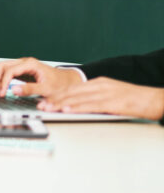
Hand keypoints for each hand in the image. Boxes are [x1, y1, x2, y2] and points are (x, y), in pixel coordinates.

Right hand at [0, 57, 82, 96]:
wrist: (67, 81)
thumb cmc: (59, 84)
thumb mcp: (46, 89)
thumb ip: (30, 89)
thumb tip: (13, 90)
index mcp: (30, 64)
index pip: (10, 70)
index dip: (3, 82)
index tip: (2, 93)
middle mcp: (24, 62)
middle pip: (2, 66)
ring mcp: (22, 65)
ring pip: (2, 68)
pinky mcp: (21, 70)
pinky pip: (7, 72)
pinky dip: (2, 80)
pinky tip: (3, 88)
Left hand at [38, 77, 163, 119]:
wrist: (157, 98)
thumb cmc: (137, 99)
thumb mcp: (113, 95)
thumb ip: (97, 98)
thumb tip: (82, 105)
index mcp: (100, 83)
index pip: (73, 88)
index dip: (58, 95)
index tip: (45, 100)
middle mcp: (100, 86)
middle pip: (72, 92)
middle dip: (55, 99)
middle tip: (41, 105)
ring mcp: (107, 93)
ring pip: (79, 98)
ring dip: (61, 104)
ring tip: (48, 108)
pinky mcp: (113, 103)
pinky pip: (92, 105)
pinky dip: (78, 107)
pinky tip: (68, 110)